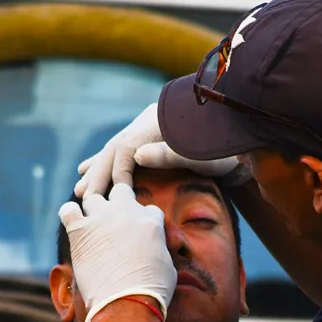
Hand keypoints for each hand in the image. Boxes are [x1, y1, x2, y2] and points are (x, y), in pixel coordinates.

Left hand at [59, 183, 176, 321]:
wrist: (127, 303)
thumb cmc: (151, 291)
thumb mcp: (168, 266)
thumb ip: (160, 249)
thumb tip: (156, 250)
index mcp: (151, 220)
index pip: (147, 208)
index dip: (142, 221)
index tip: (137, 235)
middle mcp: (126, 212)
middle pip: (121, 191)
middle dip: (118, 204)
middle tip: (114, 224)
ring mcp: (102, 218)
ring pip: (93, 198)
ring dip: (93, 210)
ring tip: (93, 227)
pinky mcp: (80, 230)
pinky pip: (68, 210)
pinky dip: (70, 215)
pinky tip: (74, 226)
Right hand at [75, 103, 248, 196]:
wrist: (241, 133)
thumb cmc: (225, 148)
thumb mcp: (201, 154)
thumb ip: (168, 154)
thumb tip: (135, 155)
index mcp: (156, 125)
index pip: (124, 150)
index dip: (114, 174)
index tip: (109, 197)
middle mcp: (148, 124)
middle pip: (114, 150)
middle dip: (98, 174)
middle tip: (82, 196)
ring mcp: (149, 129)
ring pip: (114, 150)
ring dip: (97, 170)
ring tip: (79, 185)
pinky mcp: (152, 138)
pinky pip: (122, 152)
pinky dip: (106, 162)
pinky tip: (89, 168)